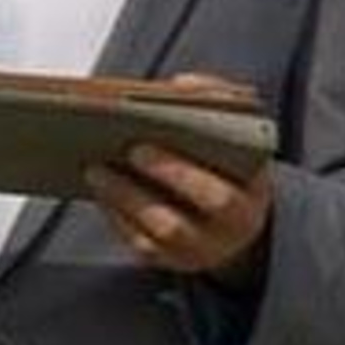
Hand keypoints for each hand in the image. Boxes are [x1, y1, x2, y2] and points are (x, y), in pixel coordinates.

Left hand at [86, 79, 274, 284]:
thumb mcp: (244, 130)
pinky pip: (137, 243)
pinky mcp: (170, 259)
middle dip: (137, 192)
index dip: (175, 175)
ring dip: (119, 201)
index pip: (216, 199)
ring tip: (94, 168)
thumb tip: (181, 85)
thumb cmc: (236, 159)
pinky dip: (115, 213)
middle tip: (108, 159)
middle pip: (175, 226)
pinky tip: (98, 186)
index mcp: (250, 202)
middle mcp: (223, 236)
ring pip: (150, 237)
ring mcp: (196, 252)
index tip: (139, 146)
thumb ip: (220, 99)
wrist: (243, 211)